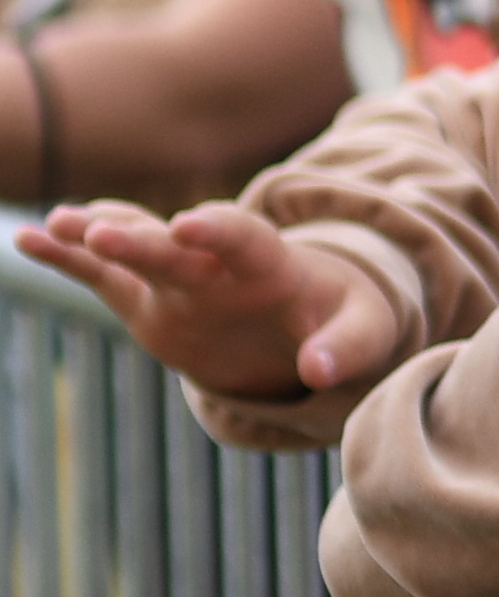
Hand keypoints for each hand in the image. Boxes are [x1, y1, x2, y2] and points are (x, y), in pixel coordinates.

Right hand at [23, 198, 406, 411]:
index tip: (188, 224)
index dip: (218, 229)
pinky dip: (68, 258)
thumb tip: (319, 372)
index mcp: (272, 260)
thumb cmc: (343, 317)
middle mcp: (216, 261)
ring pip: (131, 251)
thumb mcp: (365, 329)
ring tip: (56, 225)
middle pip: (174, 247)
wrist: (311, 316)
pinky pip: (102, 275)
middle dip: (140, 239)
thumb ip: (347, 346)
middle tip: (100, 231)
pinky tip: (27, 238)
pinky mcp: (148, 297)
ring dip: (95, 236)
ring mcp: (177, 276)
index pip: (245, 237)